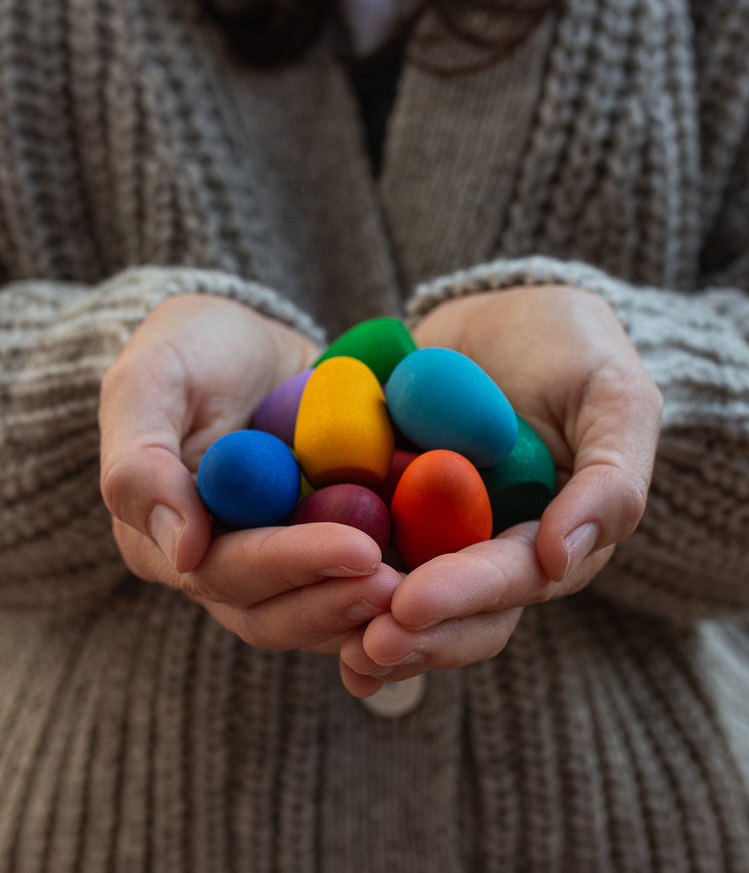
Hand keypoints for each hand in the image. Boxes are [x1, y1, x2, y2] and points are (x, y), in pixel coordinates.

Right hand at [99, 294, 400, 652]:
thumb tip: (183, 552)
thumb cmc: (192, 350)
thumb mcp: (150, 380)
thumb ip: (142, 462)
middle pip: (275, 611)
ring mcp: (274, 561)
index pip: (228, 571)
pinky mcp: (319, 547)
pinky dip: (392, 582)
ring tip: (430, 589)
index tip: (359, 549)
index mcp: (167, 538)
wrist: (249, 343)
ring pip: (317, 612)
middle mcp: (219, 565)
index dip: (293, 565)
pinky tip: (440, 572)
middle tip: (405, 585)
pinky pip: (353, 581)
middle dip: (339, 601)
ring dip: (369, 609)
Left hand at [339, 285, 662, 694]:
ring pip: (404, 596)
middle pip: (457, 611)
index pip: (513, 580)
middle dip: (414, 634)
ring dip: (368, 625)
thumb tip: (561, 560)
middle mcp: (489, 548)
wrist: (502, 313)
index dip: (466, 597)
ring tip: (333, 647)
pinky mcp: (386, 505)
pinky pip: (357, 545)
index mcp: (549, 537)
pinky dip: (329, 576)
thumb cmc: (572, 349)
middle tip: (364, 645)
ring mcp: (434, 532)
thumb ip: (610, 477)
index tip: (411, 604)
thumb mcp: (613, 397)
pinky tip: (293, 599)